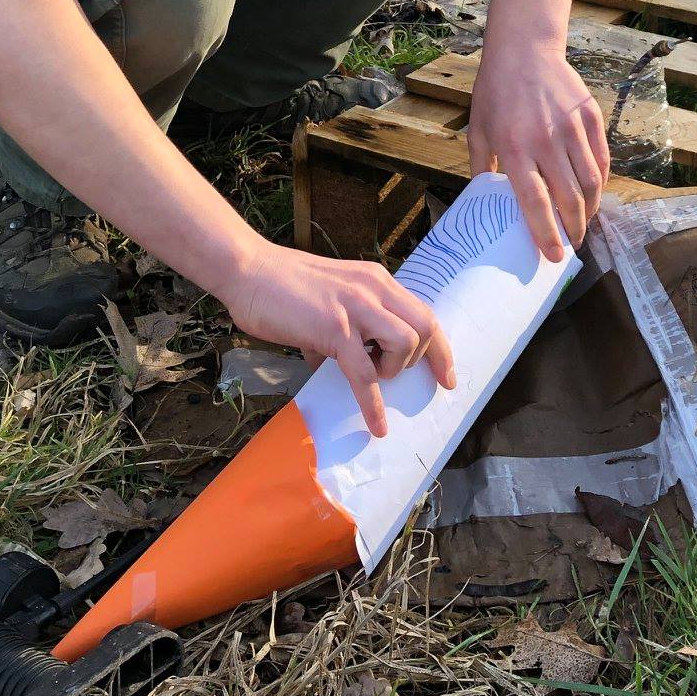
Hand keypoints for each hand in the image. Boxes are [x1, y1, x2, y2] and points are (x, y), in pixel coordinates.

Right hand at [221, 240, 455, 436]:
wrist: (249, 270)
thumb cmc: (281, 286)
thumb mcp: (329, 300)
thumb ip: (343, 329)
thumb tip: (338, 364)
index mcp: (375, 282)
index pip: (423, 312)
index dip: (440, 348)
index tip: (447, 376)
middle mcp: (373, 290)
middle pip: (426, 326)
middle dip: (431, 361)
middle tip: (428, 386)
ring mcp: (355, 308)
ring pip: (404, 343)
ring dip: (394, 368)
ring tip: (371, 374)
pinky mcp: (333, 329)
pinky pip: (365, 374)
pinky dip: (373, 404)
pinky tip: (375, 425)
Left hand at [465, 43, 610, 261]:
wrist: (524, 49)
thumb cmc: (495, 92)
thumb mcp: (478, 130)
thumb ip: (481, 168)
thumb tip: (482, 201)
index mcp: (514, 147)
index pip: (534, 201)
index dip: (545, 233)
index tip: (554, 256)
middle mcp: (546, 140)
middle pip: (568, 198)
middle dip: (573, 229)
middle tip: (572, 243)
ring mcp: (572, 128)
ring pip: (591, 182)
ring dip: (589, 210)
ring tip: (582, 222)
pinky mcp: (590, 117)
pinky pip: (601, 159)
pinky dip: (600, 182)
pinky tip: (592, 193)